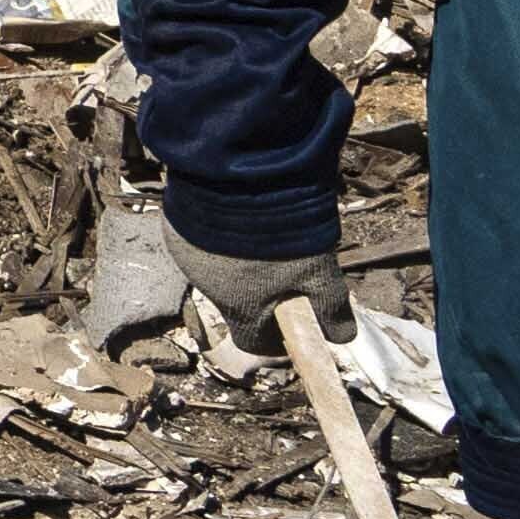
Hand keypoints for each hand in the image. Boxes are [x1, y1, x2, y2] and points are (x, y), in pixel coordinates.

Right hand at [174, 214, 341, 335]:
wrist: (238, 177)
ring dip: (235, 264)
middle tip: (281, 269)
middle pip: (234, 305)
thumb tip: (342, 338)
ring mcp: (188, 259)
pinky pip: (198, 243)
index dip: (273, 339)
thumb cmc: (282, 233)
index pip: (252, 342)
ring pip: (216, 273)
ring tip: (260, 238)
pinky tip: (235, 218)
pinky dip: (216, 238)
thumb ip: (330, 306)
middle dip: (256, 295)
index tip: (289, 324)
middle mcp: (208, 290)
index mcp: (240, 308)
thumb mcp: (318, 270)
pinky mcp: (177, 230)